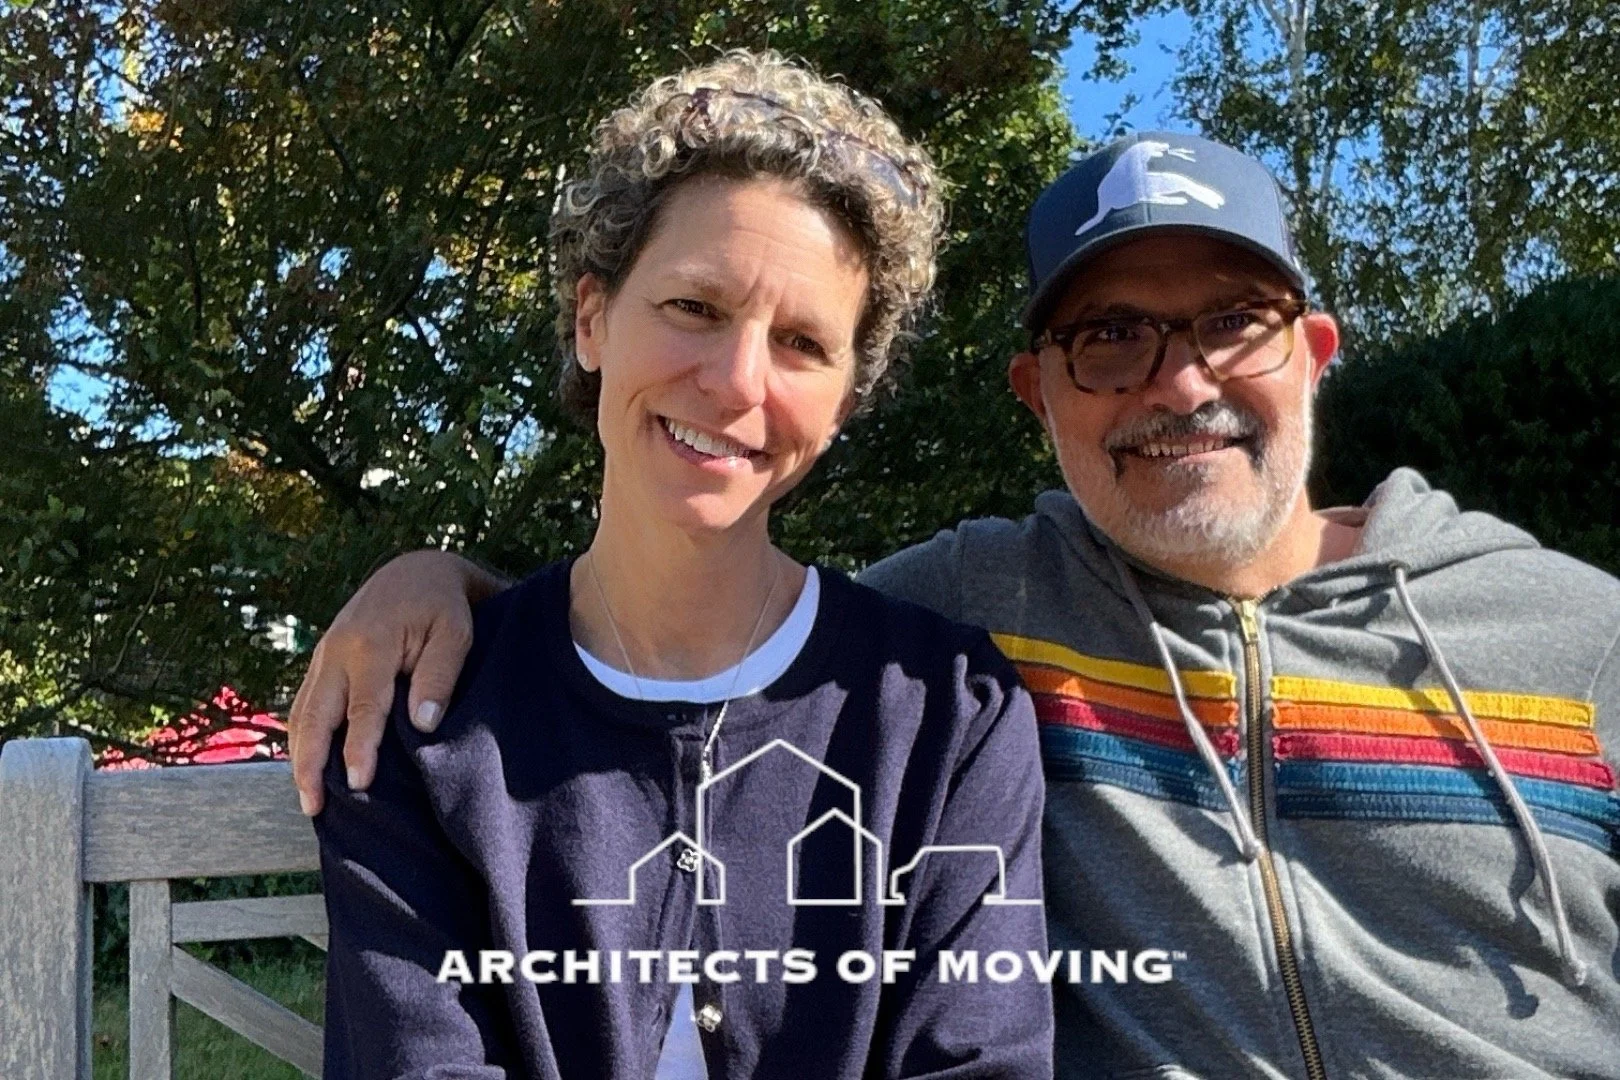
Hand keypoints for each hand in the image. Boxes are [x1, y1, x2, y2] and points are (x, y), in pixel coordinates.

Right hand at [289, 549, 506, 814]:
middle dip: (312, 763)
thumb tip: (423, 723)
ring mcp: (324, 654)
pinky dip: (301, 735)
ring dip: (300, 755)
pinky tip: (306, 764)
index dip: (359, 747)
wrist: (415, 570)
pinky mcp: (321, 660)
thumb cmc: (442, 606)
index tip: (360, 783)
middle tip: (314, 806)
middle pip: (317, 715)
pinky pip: (303, 702)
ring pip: (302, 712)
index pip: (363, 707)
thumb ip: (439, 675)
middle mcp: (337, 651)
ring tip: (308, 799)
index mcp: (372, 644)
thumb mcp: (456, 632)